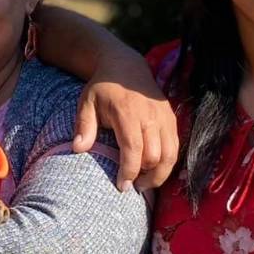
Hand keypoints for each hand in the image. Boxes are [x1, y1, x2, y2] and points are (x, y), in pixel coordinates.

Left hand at [74, 53, 178, 191]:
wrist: (127, 67)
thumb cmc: (104, 88)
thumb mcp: (87, 102)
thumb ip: (84, 125)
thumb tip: (78, 148)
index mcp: (128, 112)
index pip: (134, 148)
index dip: (129, 171)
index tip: (122, 186)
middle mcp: (150, 116)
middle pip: (155, 156)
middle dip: (145, 177)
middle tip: (131, 186)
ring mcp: (164, 117)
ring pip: (170, 155)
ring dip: (159, 174)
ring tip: (144, 183)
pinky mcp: (172, 119)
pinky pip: (176, 147)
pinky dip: (168, 163)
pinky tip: (154, 170)